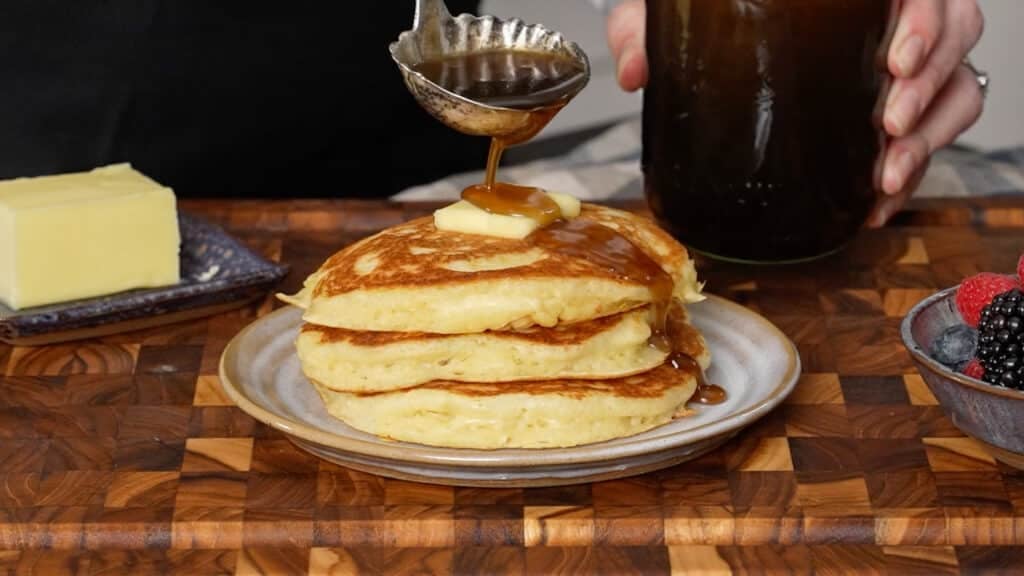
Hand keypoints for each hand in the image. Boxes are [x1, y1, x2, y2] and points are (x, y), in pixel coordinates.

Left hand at [606, 0, 986, 226]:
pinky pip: (931, 136)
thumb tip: (636, 71)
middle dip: (931, 88)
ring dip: (930, 136)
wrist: (721, 35)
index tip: (896, 61)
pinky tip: (877, 200)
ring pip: (957, 90)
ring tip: (885, 173)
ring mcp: (900, 67)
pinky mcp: (896, 110)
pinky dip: (913, 172)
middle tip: (888, 123)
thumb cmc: (715, 14)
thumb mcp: (676, 9)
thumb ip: (644, 29)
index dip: (926, 24)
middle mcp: (890, 22)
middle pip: (955, 38)